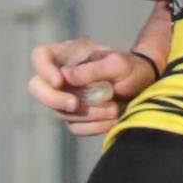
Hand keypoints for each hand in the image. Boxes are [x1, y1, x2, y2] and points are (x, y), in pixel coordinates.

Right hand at [28, 37, 150, 129]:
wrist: (146, 87)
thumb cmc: (133, 68)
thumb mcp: (118, 64)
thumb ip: (92, 69)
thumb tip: (64, 76)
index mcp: (68, 55)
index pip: (41, 55)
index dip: (44, 69)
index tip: (59, 81)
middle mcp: (61, 76)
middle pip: (37, 87)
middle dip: (54, 99)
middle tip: (74, 104)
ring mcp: (66, 98)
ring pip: (59, 111)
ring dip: (87, 113)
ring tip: (114, 107)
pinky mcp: (76, 117)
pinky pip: (76, 127)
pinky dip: (94, 126)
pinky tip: (113, 118)